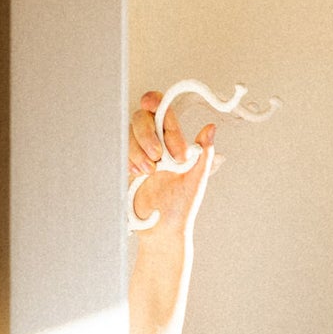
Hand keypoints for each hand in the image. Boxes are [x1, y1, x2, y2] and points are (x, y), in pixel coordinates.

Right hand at [128, 89, 216, 250]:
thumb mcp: (197, 179)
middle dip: (149, 135)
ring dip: (139, 149)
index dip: (156, 103)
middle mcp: (157, 144)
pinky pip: (121, 149)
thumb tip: (211, 128)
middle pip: (142, 118)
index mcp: (175, 141)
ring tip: (151, 171)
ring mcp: (140, 154)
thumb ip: (203, 152)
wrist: (161, 230)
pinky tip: (139, 173)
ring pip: (130, 133)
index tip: (154, 107)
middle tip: (160, 157)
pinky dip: (130, 158)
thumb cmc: (181, 207)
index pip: (163, 110)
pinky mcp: (127, 165)